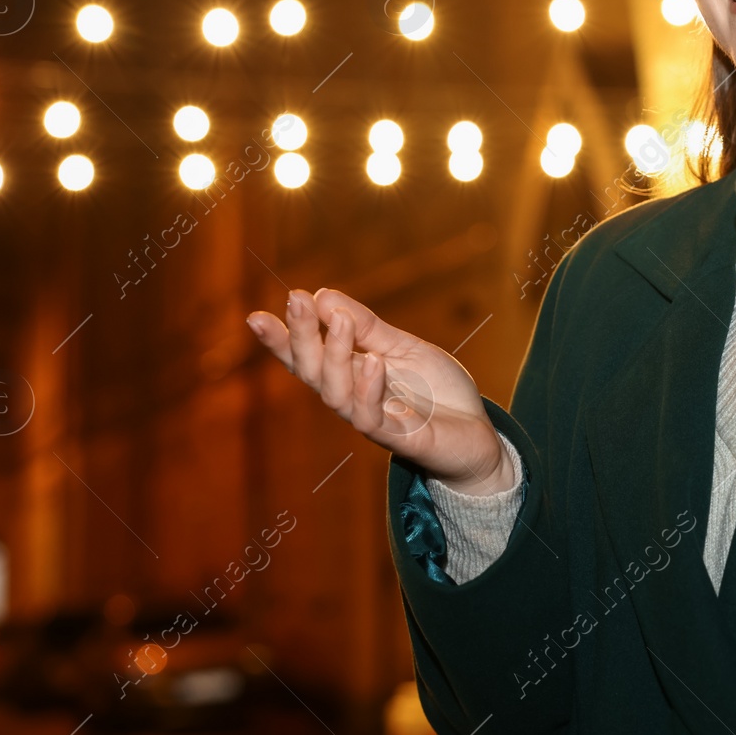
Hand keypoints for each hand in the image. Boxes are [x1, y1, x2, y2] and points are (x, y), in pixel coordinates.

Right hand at [247, 290, 515, 495]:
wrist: (479, 436)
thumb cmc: (438, 392)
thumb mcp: (404, 348)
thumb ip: (368, 327)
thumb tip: (324, 295)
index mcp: (351, 375)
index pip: (308, 356)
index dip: (282, 340)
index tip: (256, 317)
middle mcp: (354, 399)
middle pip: (313, 372)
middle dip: (301, 337)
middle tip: (296, 299)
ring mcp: (374, 421)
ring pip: (336, 395)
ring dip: (334, 356)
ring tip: (340, 322)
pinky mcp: (400, 439)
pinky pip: (373, 418)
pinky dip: (368, 389)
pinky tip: (372, 363)